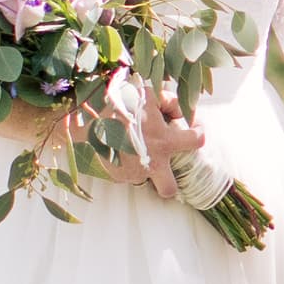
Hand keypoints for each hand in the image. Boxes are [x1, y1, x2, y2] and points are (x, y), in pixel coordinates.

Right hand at [95, 79, 205, 201]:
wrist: (83, 118)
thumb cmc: (118, 104)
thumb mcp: (147, 94)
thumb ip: (169, 102)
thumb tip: (180, 113)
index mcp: (164, 142)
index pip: (196, 142)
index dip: (200, 133)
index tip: (196, 128)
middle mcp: (151, 163)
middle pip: (169, 189)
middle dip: (170, 183)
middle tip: (163, 166)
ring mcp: (131, 173)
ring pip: (143, 178)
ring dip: (142, 166)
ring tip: (132, 148)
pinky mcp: (115, 176)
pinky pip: (126, 173)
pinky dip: (125, 162)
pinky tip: (118, 147)